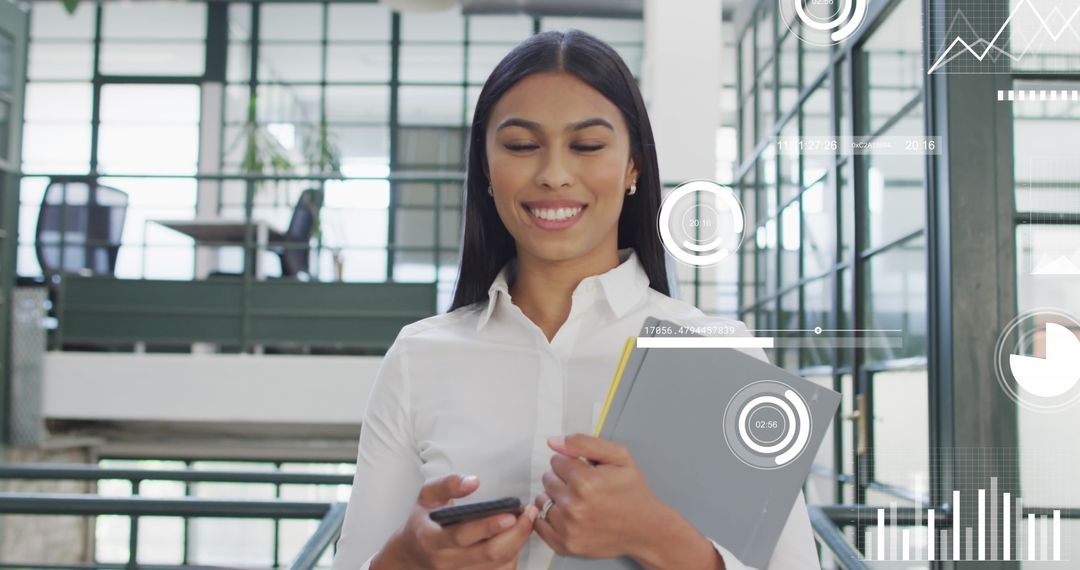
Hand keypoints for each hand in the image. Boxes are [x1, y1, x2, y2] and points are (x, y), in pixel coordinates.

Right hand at [374, 473, 536, 569]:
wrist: (413, 555)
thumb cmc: (423, 521)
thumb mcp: (426, 496)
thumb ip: (447, 484)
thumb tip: (473, 481)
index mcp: (431, 539)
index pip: (462, 536)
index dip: (488, 527)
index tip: (510, 515)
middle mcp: (445, 562)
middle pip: (488, 554)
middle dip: (515, 535)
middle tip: (529, 514)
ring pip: (499, 565)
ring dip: (517, 544)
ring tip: (526, 522)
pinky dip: (513, 555)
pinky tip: (515, 538)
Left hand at [531, 434, 665, 559]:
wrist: (646, 529)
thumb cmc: (633, 492)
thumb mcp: (619, 456)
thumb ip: (584, 443)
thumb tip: (553, 441)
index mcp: (585, 481)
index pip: (556, 461)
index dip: (571, 463)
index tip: (584, 470)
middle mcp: (573, 506)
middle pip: (547, 479)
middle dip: (562, 479)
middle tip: (583, 486)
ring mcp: (568, 527)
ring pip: (542, 500)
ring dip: (555, 497)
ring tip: (576, 501)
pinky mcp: (565, 544)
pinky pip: (540, 524)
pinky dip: (549, 518)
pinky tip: (566, 514)